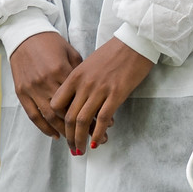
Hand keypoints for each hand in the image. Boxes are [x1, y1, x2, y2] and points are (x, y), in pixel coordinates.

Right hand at [9, 31, 83, 140]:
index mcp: (61, 70)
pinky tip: (55, 135)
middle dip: (79, 127)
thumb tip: (93, 93)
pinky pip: (33, 115)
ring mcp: (32, 89)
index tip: (104, 123)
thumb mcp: (71, 53)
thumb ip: (80, 73)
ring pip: (50, 117)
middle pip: (65, 111)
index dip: (92, 112)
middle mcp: (46, 82)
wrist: (26, 35)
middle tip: (92, 137)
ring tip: (75, 141)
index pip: (79, 98)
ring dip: (63, 131)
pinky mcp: (21, 93)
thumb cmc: (52, 43)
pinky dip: (44, 128)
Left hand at [48, 37, 154, 153]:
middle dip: (69, 136)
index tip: (63, 128)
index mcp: (76, 75)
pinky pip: (103, 119)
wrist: (136, 41)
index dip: (58, 120)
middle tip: (71, 146)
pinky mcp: (117, 94)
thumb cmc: (115, 51)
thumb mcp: (90, 63)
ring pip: (84, 121)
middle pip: (69, 117)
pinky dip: (98, 133)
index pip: (57, 103)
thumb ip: (81, 81)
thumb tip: (79, 101)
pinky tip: (97, 142)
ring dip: (80, 139)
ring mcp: (100, 89)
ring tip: (81, 150)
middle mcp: (85, 84)